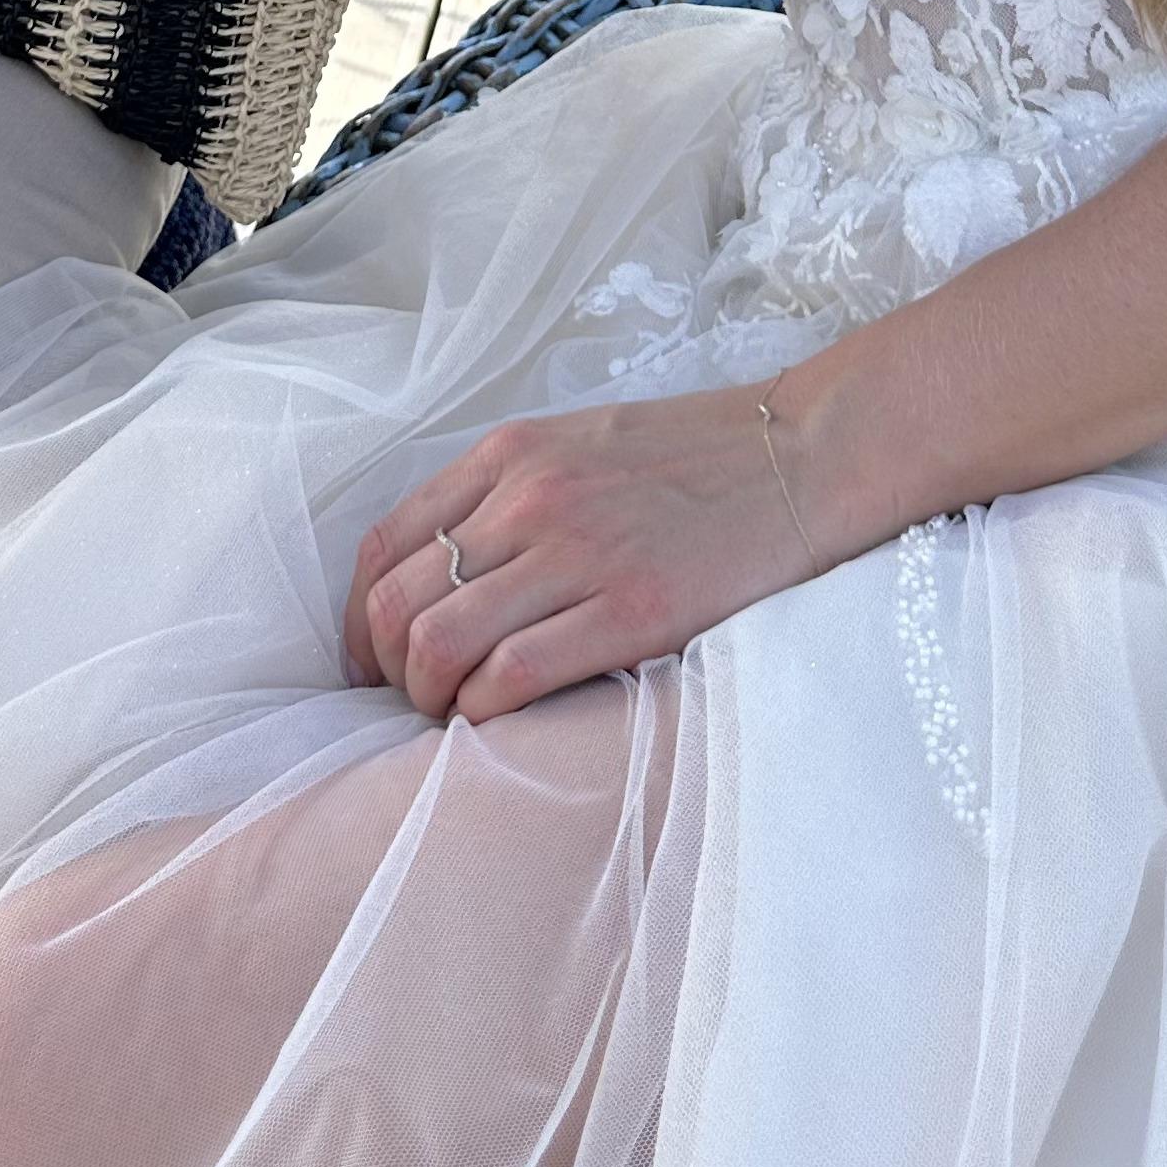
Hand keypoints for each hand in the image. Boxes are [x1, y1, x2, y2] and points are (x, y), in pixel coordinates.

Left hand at [344, 383, 818, 720]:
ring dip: (430, 700)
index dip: (361, 620)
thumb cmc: (697, 458)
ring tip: (456, 715)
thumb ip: (508, 495)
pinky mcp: (630, 610)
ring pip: (440, 645)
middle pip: (398, 602)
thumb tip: (442, 577)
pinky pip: (512, 677)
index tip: (373, 661)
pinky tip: (502, 720)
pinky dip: (485, 713)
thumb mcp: (580, 445)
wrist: (805, 454)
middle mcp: (528, 497)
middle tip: (414, 700)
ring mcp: (577, 553)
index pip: (385, 546)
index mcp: (511, 454)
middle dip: (386, 670)